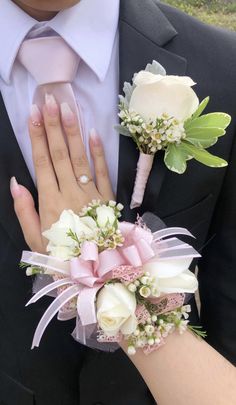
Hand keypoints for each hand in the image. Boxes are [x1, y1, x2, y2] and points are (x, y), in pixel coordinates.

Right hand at [10, 95, 113, 251]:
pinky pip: (103, 171)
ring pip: (80, 157)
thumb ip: (25, 211)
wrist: (98, 268)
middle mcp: (71, 192)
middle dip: (53, 125)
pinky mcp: (107, 196)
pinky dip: (98, 152)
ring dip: (73, 132)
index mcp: (51, 202)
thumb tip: (16, 182)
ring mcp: (91, 193)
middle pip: (60, 154)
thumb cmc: (63, 254)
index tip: (33, 114)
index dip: (37, 136)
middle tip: (49, 100)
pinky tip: (93, 132)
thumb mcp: (36, 239)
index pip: (42, 162)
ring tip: (67, 108)